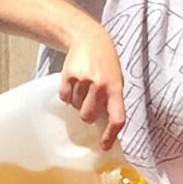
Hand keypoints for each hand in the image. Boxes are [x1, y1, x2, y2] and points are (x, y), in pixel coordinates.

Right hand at [59, 26, 126, 149]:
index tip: (104, 146)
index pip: (117, 118)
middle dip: (87, 114)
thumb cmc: (105, 62)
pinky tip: (73, 82)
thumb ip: (112, 99)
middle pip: (88, 116)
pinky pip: (64, 97)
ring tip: (83, 86)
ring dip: (78, 101)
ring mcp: (84, 80)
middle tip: (89, 102)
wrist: (89, 38)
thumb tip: (106, 125)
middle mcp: (101, 85)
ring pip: (75, 106)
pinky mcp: (68, 75)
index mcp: (116, 88)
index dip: (110, 135)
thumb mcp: (116, 79)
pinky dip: (67, 94)